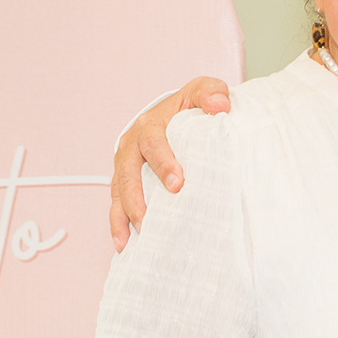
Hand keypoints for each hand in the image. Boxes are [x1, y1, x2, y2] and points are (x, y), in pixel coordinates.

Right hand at [107, 76, 233, 250]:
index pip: (153, 143)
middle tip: (149, 220)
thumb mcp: (201, 92)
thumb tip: (221, 106)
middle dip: (137, 198)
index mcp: (149, 125)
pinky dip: (118, 225)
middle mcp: (131, 146)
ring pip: (118, 193)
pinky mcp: (123, 184)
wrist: (172, 116)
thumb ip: (211, 93)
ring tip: (131, 239)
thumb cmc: (188, 108)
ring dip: (123, 216)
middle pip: (127, 174)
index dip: (163, 163)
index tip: (178, 183)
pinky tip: (123, 245)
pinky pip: (116, 205)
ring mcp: (124, 167)